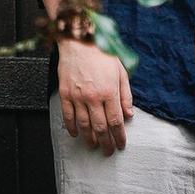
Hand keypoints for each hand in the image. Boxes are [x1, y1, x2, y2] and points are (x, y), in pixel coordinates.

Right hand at [55, 38, 133, 154]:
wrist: (80, 42)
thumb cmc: (102, 55)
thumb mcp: (121, 73)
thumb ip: (126, 96)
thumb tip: (129, 115)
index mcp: (110, 92)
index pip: (116, 122)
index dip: (119, 136)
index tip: (121, 144)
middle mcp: (93, 97)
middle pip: (101, 127)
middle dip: (106, 142)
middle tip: (108, 151)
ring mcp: (77, 96)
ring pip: (84, 124)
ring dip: (89, 138)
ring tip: (93, 146)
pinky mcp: (65, 93)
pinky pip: (67, 115)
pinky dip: (71, 127)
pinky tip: (75, 134)